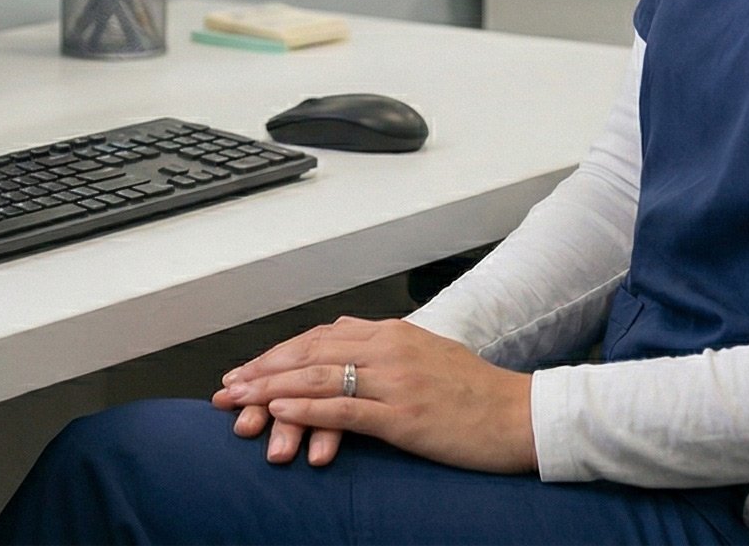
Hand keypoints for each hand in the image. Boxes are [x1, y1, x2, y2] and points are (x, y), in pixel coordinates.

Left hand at [212, 316, 537, 473]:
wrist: (521, 415)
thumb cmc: (477, 393)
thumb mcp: (427, 356)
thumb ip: (385, 350)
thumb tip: (345, 347)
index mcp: (393, 332)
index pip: (320, 337)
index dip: (278, 354)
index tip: (247, 369)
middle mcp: (389, 348)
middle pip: (310, 353)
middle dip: (262, 370)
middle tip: (227, 387)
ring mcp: (396, 380)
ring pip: (319, 377)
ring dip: (271, 390)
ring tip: (238, 402)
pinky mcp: (403, 415)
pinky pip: (345, 408)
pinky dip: (307, 410)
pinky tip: (279, 414)